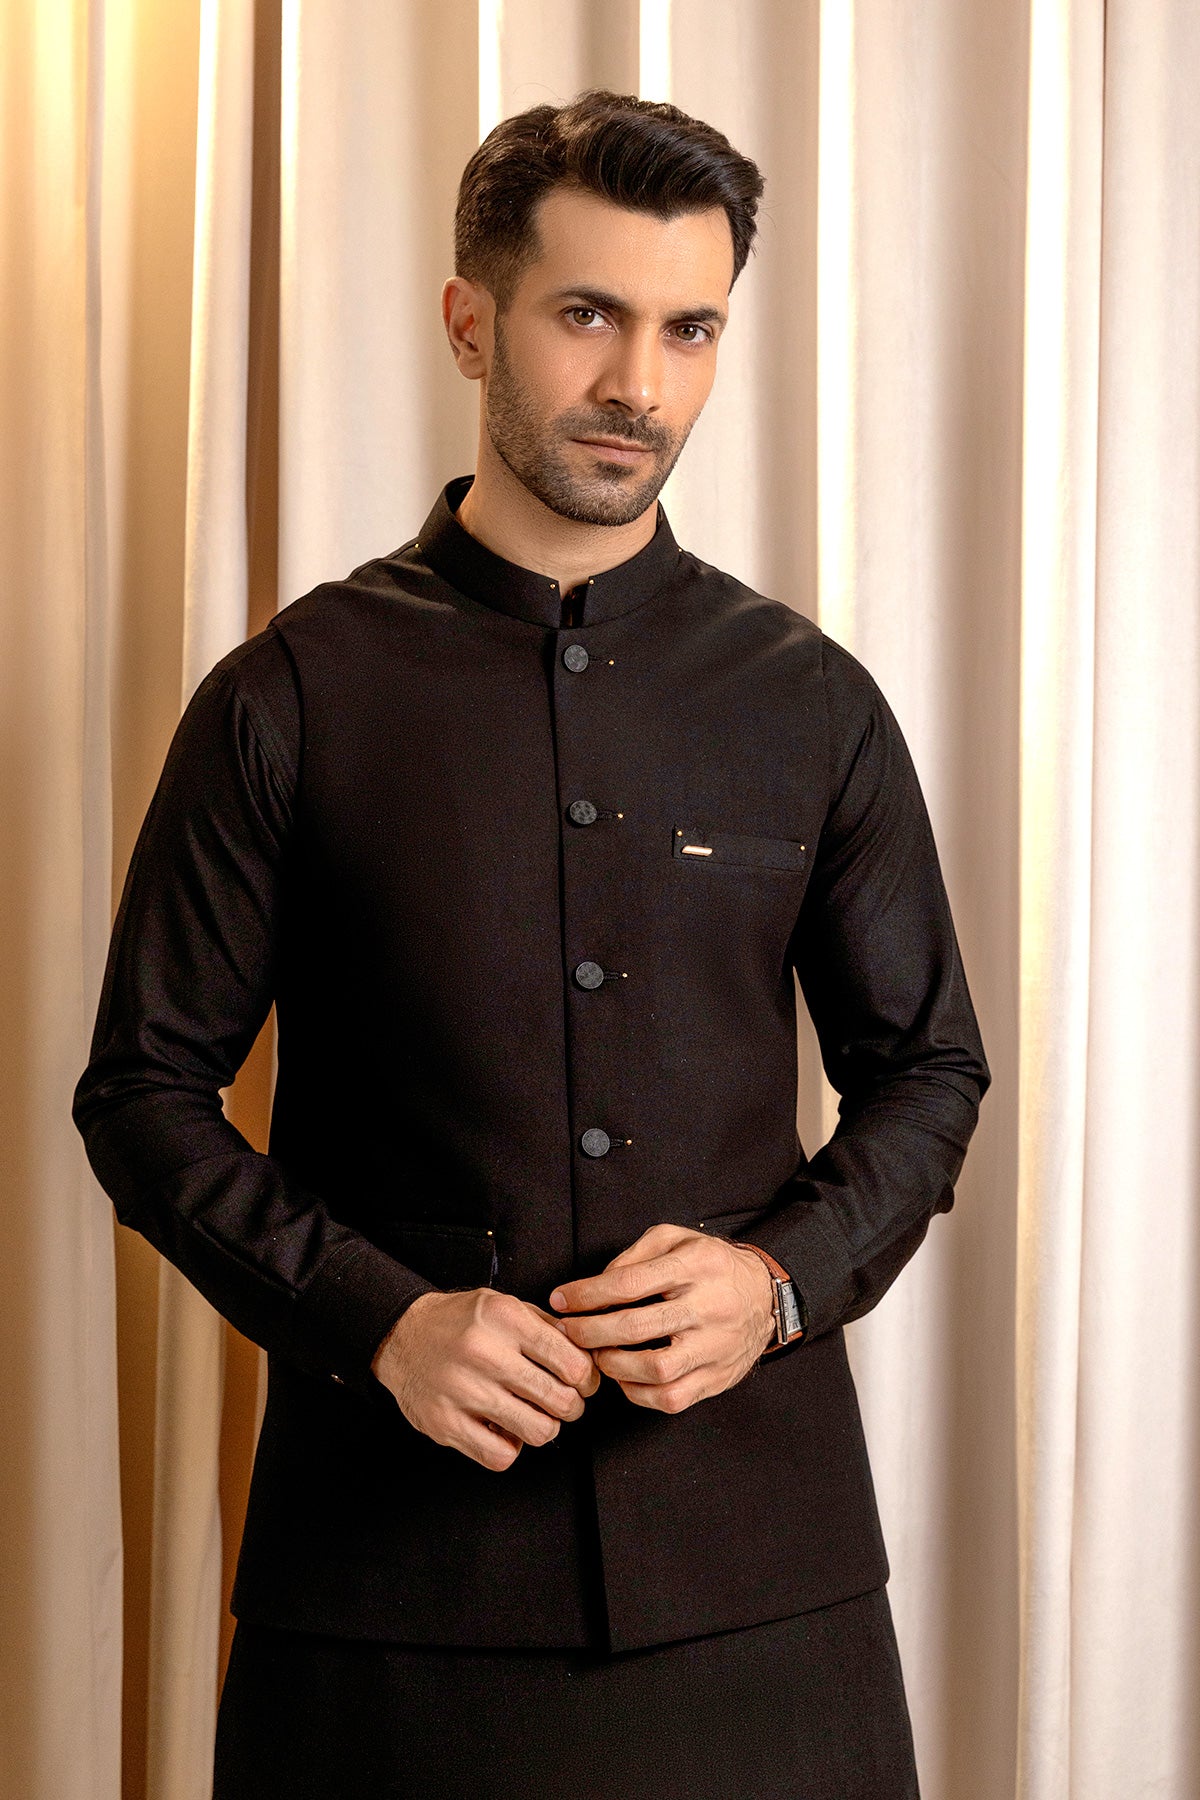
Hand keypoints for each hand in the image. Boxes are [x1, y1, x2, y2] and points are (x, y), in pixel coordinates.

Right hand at [371, 1288, 600, 1471]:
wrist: (403, 1336)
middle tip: (564, 1403)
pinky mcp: (445, 1424)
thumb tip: (587, 1357)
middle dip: (571, 1406)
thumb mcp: (504, 1305)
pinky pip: (501, 1456)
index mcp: (505, 1318)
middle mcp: (485, 1353)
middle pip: (559, 1400)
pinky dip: (511, 1448)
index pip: (572, 1362)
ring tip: (536, 1416)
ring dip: (545, 1428)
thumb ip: (546, 1327)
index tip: (584, 1383)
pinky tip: (504, 1429)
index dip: (588, 1379)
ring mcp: (463, 1391)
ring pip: (538, 1431)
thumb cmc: (461, 1322)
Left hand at [547, 1223, 776, 1413]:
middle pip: (637, 1326)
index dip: (587, 1294)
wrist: (767, 1296)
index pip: (630, 1282)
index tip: (560, 1300)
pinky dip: (638, 1392)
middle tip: (567, 1331)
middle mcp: (708, 1307)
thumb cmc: (711, 1265)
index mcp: (695, 1266)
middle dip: (590, 1332)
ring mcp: (715, 1347)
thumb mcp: (677, 1239)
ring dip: (613, 1366)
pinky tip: (624, 1376)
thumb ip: (635, 1256)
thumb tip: (597, 1285)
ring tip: (597, 1354)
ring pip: (656, 1369)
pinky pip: (671, 1397)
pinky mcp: (717, 1377)